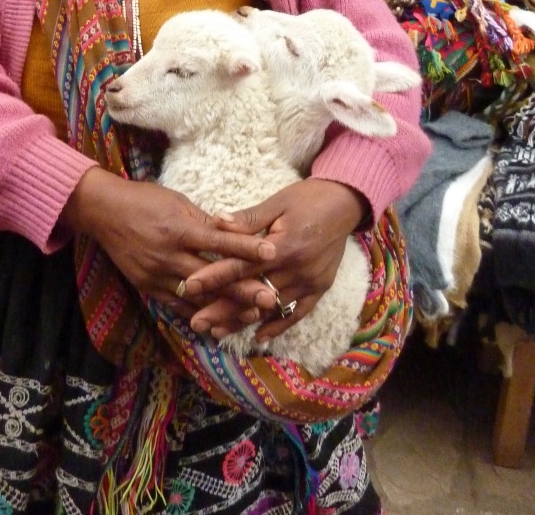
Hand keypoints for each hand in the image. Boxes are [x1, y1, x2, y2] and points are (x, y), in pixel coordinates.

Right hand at [62, 166, 276, 316]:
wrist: (104, 212)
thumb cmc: (144, 200)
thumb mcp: (177, 201)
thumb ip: (205, 221)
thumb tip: (234, 230)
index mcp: (179, 229)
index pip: (219, 241)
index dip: (247, 248)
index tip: (272, 253)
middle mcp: (169, 256)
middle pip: (212, 276)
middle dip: (242, 288)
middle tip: (270, 298)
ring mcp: (157, 275)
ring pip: (197, 297)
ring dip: (225, 307)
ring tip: (251, 316)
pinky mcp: (147, 288)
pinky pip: (177, 306)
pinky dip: (197, 315)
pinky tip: (217, 324)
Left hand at [183, 178, 367, 341]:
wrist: (345, 202)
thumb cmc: (307, 198)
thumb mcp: (277, 202)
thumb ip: (247, 218)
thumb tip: (216, 221)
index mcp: (283, 246)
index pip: (241, 266)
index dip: (214, 276)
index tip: (189, 286)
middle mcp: (296, 270)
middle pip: (252, 294)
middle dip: (222, 310)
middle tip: (196, 323)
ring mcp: (310, 283)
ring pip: (270, 308)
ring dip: (243, 322)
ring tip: (217, 333)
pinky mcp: (320, 289)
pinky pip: (296, 313)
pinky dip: (277, 326)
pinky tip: (258, 337)